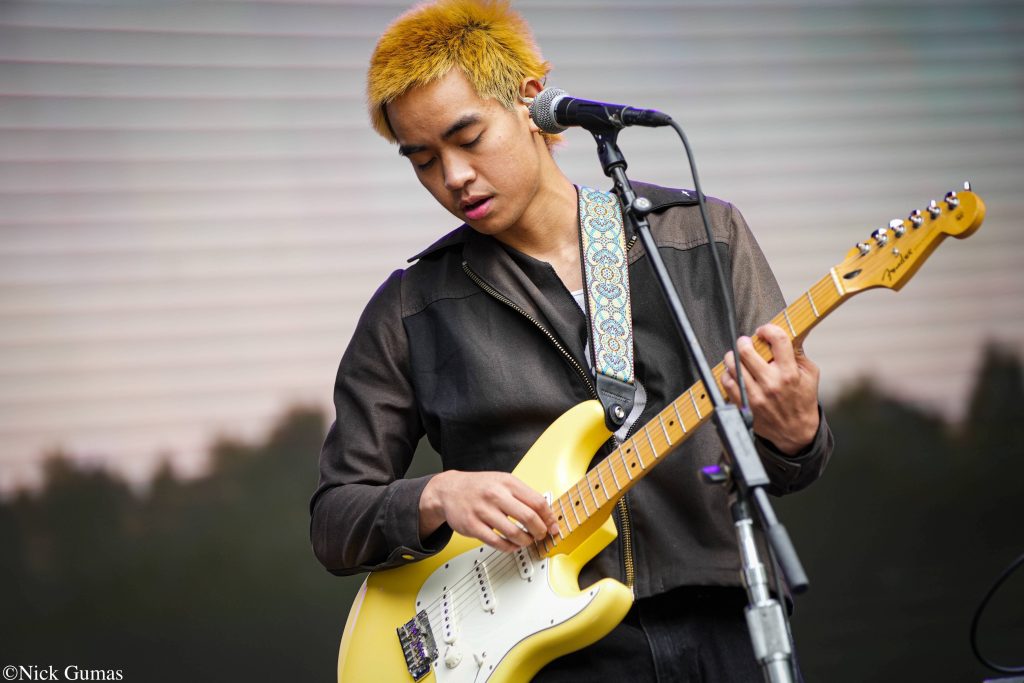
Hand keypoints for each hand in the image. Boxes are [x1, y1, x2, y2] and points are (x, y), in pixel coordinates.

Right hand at [419, 470, 559, 551]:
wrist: (448, 490)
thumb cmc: (479, 487)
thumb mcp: (502, 481)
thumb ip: (522, 495)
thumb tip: (545, 513)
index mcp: (507, 482)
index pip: (537, 501)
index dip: (548, 517)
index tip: (552, 526)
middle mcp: (495, 495)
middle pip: (528, 517)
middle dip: (540, 531)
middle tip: (541, 535)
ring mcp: (483, 511)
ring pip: (514, 533)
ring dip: (525, 541)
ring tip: (526, 541)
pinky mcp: (472, 526)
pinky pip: (496, 542)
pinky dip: (509, 547)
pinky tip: (511, 545)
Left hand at [721, 323, 819, 454]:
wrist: (796, 431)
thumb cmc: (803, 400)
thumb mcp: (810, 374)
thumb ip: (797, 353)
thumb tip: (783, 332)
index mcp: (790, 373)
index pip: (777, 340)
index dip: (768, 329)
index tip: (763, 331)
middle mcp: (771, 383)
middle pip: (746, 352)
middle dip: (744, 342)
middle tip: (746, 342)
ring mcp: (755, 396)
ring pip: (733, 366)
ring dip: (733, 357)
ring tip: (738, 357)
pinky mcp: (745, 406)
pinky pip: (727, 383)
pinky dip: (728, 374)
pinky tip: (736, 374)